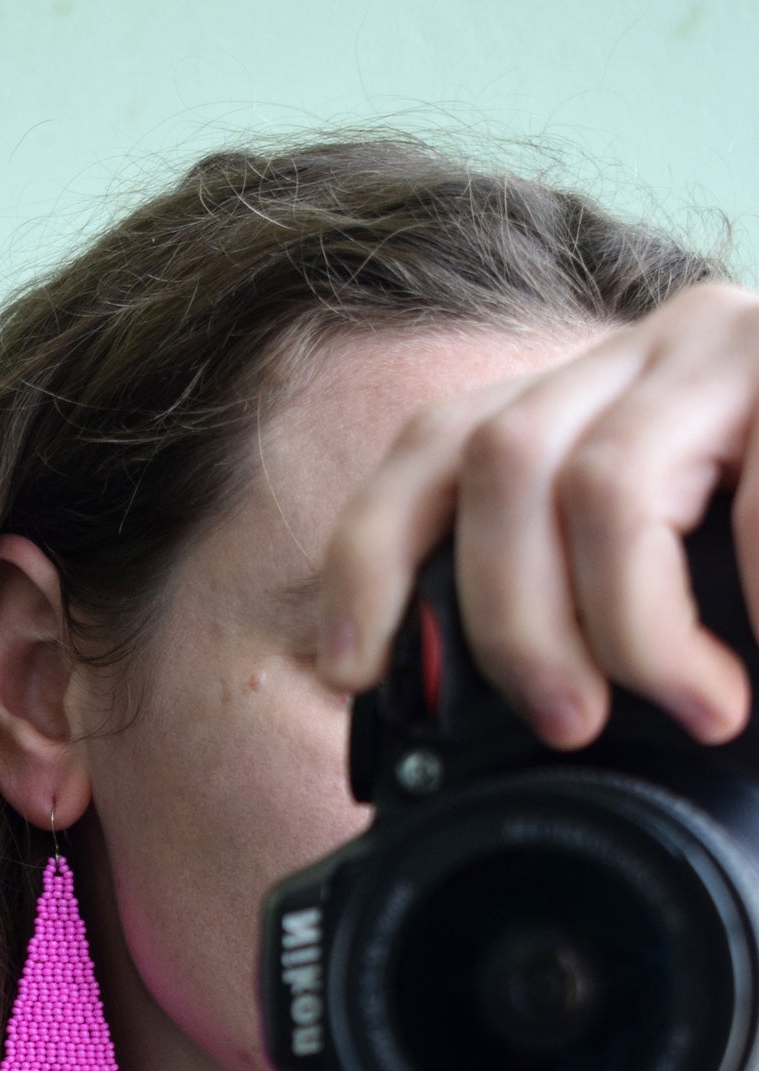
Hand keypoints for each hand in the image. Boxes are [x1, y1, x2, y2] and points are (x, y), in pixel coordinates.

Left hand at [314, 282, 758, 749]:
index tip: (352, 667)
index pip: (435, 447)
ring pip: (603, 484)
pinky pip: (755, 501)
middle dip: (512, 622)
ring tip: (698, 710)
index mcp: (599, 397)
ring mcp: (734, 347)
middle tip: (565, 724)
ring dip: (630, 628)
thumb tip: (535, 711)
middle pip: (498, 464)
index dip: (369, 557)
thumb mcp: (696, 558)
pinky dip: (754, 595)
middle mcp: (652, 349)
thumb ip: (608, 596)